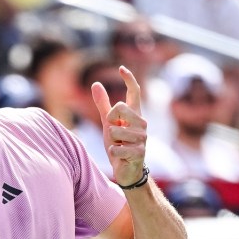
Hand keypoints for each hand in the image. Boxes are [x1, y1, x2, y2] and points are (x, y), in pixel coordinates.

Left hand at [91, 66, 148, 186]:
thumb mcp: (108, 124)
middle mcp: (142, 123)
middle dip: (110, 122)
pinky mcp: (139, 152)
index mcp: (135, 114)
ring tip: (119, 147)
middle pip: (119, 107)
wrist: (127, 170)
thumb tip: (95, 83)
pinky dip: (113, 153)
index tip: (121, 68)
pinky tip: (120, 156)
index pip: (135, 92)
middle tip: (114, 135)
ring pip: (115, 130)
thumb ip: (103, 105)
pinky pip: (117, 148)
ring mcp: (142, 137)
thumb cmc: (119, 144)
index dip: (128, 79)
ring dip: (111, 141)